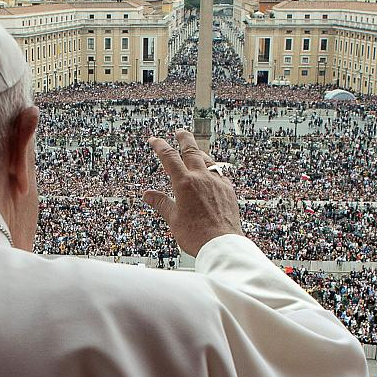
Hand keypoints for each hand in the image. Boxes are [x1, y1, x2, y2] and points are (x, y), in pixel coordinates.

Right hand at [142, 130, 242, 256]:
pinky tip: (211, 173)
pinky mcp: (228, 190)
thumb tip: (147, 194)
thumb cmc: (196, 235)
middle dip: (184, 138)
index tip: (154, 140)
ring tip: (194, 150)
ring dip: (199, 152)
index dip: (160, 146)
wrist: (222, 244)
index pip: (169, 157)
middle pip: (192, 150)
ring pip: (208, 159)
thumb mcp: (173, 219)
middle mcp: (202, 178)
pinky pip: (220, 173)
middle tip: (179, 131)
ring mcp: (217, 182)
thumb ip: (161, 203)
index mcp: (185, 183)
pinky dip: (213, 169)